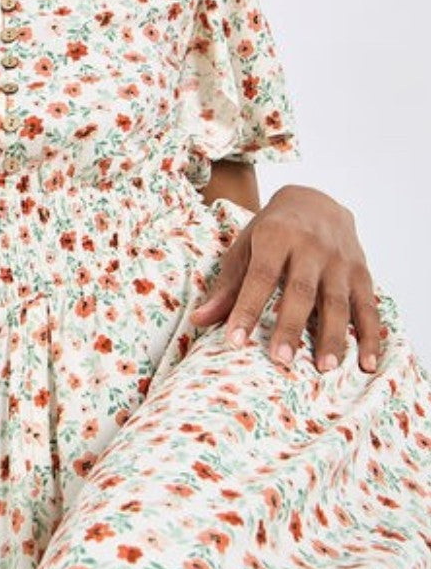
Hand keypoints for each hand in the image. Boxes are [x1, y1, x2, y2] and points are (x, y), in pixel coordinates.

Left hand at [189, 184, 381, 372]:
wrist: (315, 200)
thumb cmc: (272, 231)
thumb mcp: (245, 248)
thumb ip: (227, 287)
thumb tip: (199, 321)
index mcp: (276, 237)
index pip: (261, 276)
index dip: (247, 308)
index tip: (235, 341)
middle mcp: (311, 247)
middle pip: (301, 291)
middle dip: (291, 326)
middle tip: (282, 360)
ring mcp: (340, 260)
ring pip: (337, 302)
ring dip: (333, 336)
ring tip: (325, 368)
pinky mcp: (362, 272)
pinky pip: (368, 307)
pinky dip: (369, 336)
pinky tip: (366, 363)